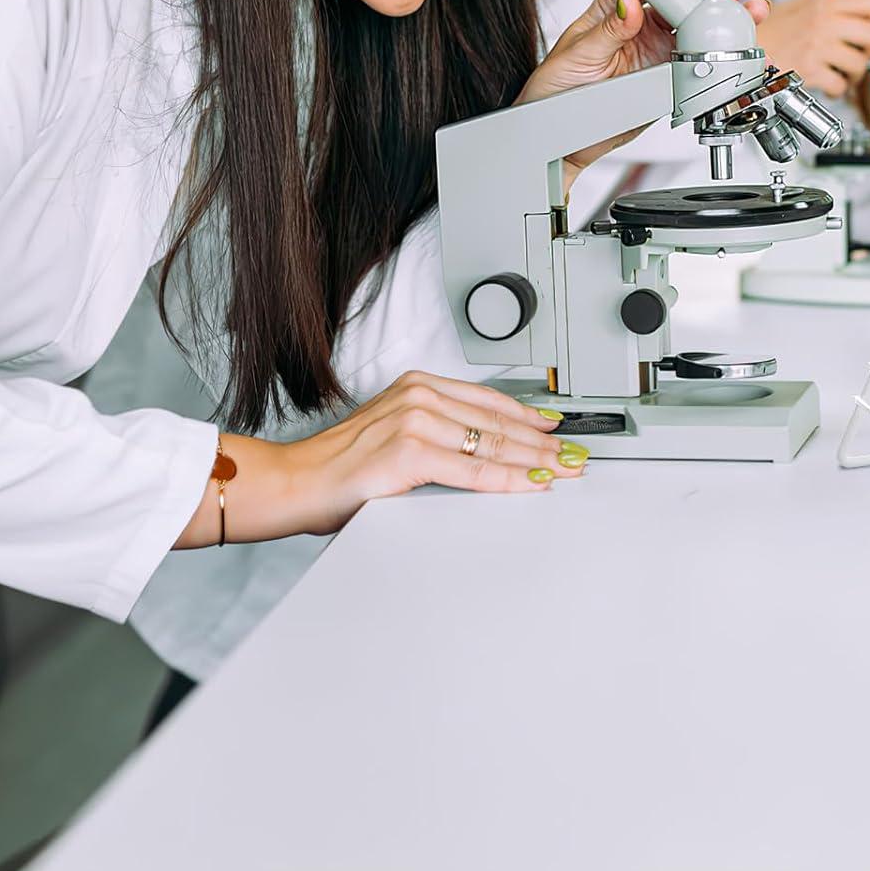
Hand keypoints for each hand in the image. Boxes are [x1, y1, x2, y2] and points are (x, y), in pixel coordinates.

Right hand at [176, 372, 584, 547]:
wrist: (292, 484)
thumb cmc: (339, 469)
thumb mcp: (395, 437)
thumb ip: (438, 439)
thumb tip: (484, 456)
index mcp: (417, 386)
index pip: (489, 401)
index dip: (530, 418)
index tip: (559, 431)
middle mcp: (419, 396)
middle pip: (498, 422)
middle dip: (543, 441)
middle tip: (577, 455)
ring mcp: (414, 421)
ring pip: (491, 445)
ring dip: (535, 460)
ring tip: (566, 470)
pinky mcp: (408, 452)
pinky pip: (471, 471)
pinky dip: (507, 480)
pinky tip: (531, 483)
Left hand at [517, 0, 768, 175]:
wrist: (562, 135)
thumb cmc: (558, 86)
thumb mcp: (578, 52)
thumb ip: (608, 30)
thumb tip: (629, 5)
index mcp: (615, 8)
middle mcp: (641, 25)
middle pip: (681, 0)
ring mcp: (657, 51)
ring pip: (697, 29)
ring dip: (724, 19)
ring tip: (748, 11)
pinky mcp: (668, 78)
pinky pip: (698, 63)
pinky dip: (721, 56)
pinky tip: (737, 46)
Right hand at [757, 0, 869, 96]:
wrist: (742, 50)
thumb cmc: (766, 30)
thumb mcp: (795, 3)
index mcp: (823, 3)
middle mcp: (822, 23)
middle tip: (863, 52)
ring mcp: (816, 47)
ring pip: (858, 62)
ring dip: (855, 72)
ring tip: (845, 71)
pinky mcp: (808, 70)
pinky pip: (838, 84)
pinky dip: (837, 88)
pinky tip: (830, 83)